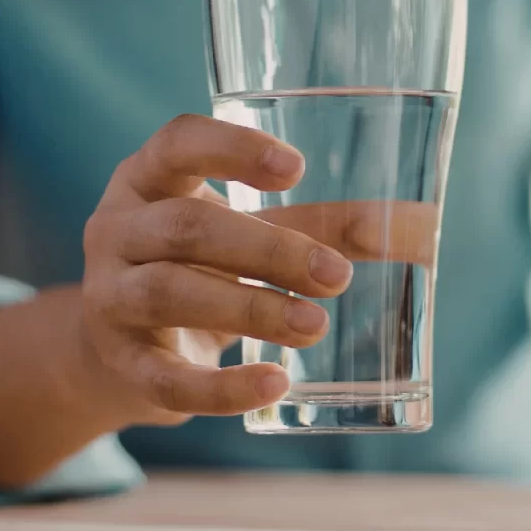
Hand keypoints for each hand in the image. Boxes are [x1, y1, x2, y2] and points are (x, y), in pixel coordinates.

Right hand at [80, 114, 356, 425]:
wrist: (120, 345)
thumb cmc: (202, 266)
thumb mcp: (248, 232)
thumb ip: (323, 224)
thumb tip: (421, 224)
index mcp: (148, 178)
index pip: (177, 143)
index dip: (232, 149)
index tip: (297, 169)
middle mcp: (116, 228)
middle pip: (188, 226)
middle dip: (269, 249)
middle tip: (337, 275)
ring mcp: (109, 296)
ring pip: (173, 293)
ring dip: (253, 309)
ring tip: (316, 324)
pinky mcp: (122, 363)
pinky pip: (167, 378)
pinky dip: (222, 387)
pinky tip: (273, 384)